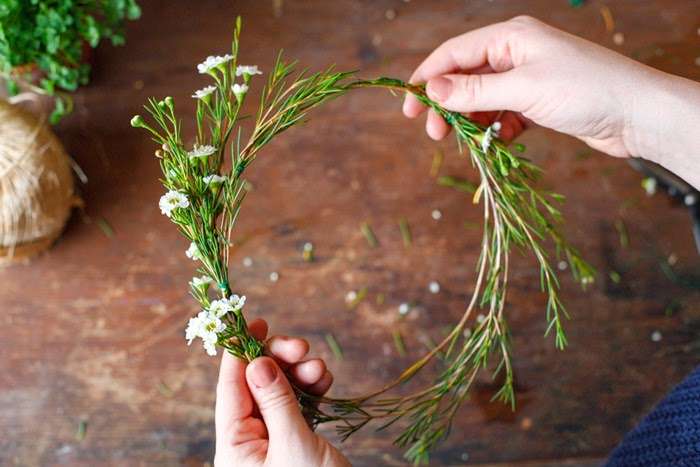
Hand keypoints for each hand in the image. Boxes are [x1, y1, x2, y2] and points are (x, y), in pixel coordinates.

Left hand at [214, 319, 349, 466]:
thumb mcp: (293, 443)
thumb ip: (276, 402)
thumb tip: (258, 362)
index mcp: (235, 446)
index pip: (231, 388)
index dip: (241, 351)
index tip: (256, 323)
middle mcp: (249, 442)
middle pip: (256, 384)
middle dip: (279, 360)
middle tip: (301, 347)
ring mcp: (272, 441)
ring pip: (280, 392)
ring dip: (299, 374)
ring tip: (319, 370)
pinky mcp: (295, 441)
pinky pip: (297, 405)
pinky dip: (310, 389)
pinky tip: (323, 381)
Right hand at [403, 16, 699, 185]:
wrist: (636, 115)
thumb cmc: (585, 90)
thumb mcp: (523, 88)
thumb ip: (475, 90)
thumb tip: (432, 89)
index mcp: (511, 37)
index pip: (454, 53)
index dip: (427, 78)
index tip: (408, 107)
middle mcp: (515, 53)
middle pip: (465, 78)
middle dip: (448, 106)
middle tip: (435, 134)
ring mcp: (527, 78)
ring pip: (482, 99)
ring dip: (472, 121)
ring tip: (471, 144)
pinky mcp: (537, 102)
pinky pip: (503, 115)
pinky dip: (496, 130)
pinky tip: (500, 143)